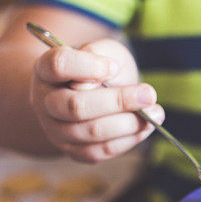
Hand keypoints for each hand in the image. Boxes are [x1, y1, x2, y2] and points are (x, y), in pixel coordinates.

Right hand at [30, 39, 163, 161]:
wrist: (93, 95)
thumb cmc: (100, 68)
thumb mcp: (103, 50)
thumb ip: (99, 54)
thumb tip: (97, 81)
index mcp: (46, 70)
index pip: (59, 65)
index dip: (87, 66)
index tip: (114, 66)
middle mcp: (44, 102)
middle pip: (75, 106)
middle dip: (118, 101)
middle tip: (149, 94)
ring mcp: (56, 130)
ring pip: (91, 131)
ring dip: (129, 123)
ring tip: (156, 112)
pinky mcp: (73, 151)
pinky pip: (101, 151)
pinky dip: (128, 140)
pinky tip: (146, 127)